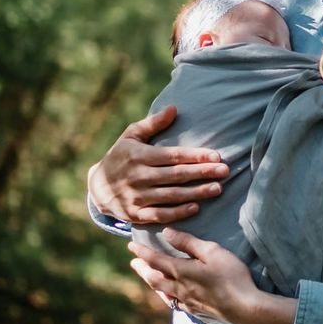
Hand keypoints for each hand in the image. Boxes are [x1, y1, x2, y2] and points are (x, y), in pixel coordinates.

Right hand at [87, 105, 229, 224]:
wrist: (97, 187)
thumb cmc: (120, 156)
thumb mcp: (131, 135)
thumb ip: (153, 123)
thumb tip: (174, 108)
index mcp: (139, 156)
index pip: (173, 156)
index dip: (195, 156)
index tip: (217, 155)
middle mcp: (138, 176)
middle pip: (176, 175)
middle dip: (202, 173)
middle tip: (225, 171)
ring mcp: (137, 197)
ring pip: (171, 196)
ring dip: (196, 193)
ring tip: (217, 189)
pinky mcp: (136, 214)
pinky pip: (160, 215)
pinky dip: (178, 213)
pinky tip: (195, 207)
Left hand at [128, 229, 295, 323]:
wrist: (245, 309)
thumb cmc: (231, 276)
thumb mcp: (212, 252)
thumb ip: (188, 243)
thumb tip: (167, 233)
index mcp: (181, 272)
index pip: (155, 260)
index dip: (142, 252)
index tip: (131, 246)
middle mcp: (179, 289)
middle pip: (154, 278)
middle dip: (142, 269)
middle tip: (133, 263)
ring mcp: (187, 303)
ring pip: (163, 293)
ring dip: (152, 283)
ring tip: (147, 278)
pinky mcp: (197, 312)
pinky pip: (175, 304)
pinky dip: (167, 297)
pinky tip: (171, 297)